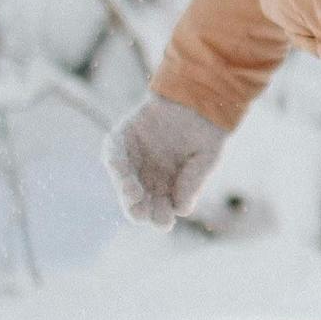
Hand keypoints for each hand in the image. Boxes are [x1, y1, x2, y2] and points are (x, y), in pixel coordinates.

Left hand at [103, 93, 226, 225]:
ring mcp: (134, 158)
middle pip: (138, 201)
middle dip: (140, 210)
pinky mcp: (123, 137)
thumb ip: (193, 183)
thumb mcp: (205, 161)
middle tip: (144, 215)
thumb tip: (181, 210)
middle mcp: (148, 176)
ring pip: (123, 182)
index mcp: (168, 187)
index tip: (165, 222)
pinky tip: (123, 172)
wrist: (202, 98)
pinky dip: (116, 163)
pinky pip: (113, 154)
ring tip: (133, 196)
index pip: (158, 210)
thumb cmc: (207, 132)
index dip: (160, 218)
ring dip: (126, 191)